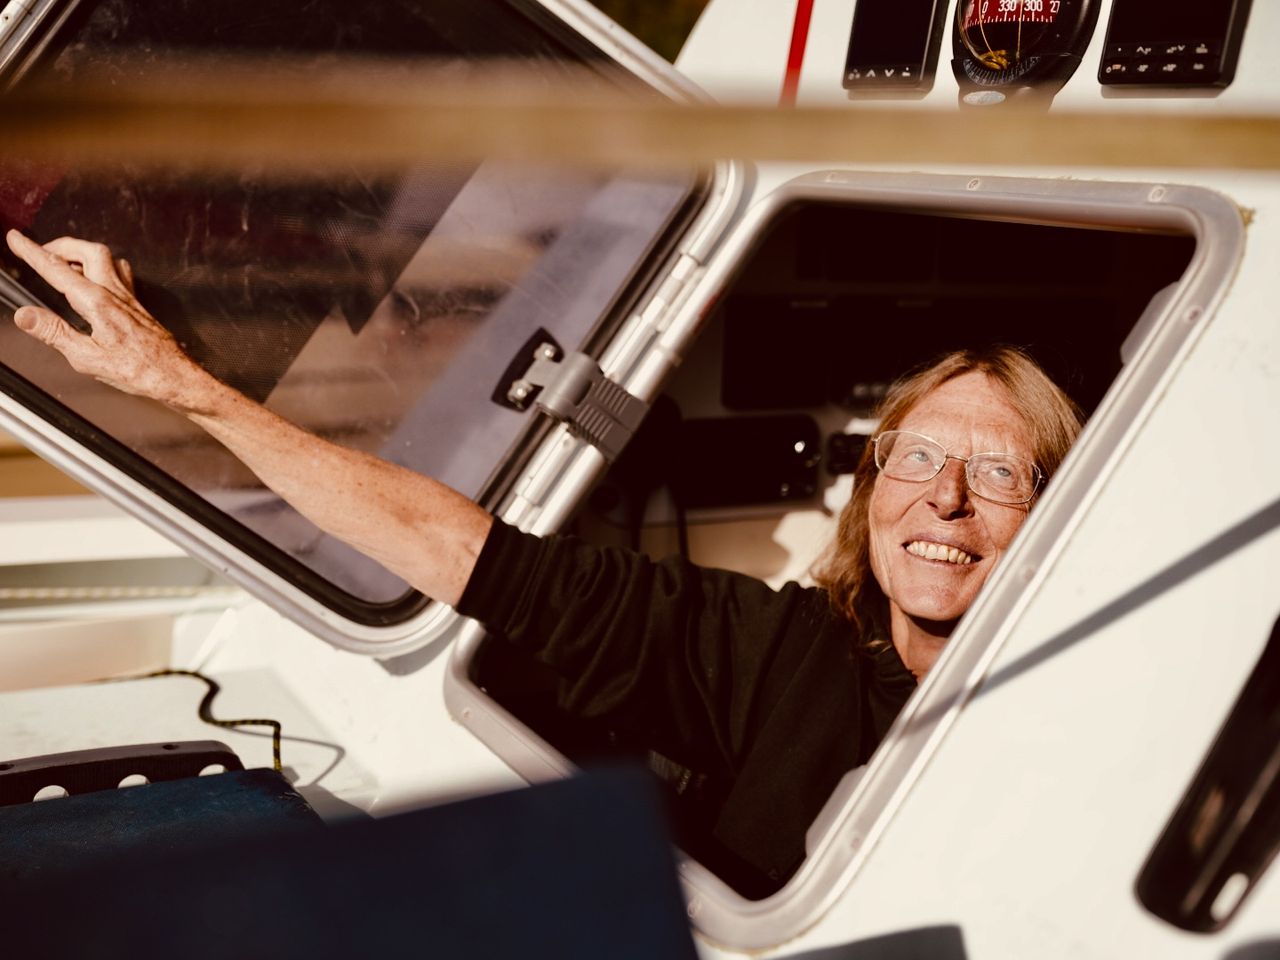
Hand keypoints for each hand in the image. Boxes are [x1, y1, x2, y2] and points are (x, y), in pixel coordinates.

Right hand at [5, 230, 213, 410]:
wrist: (175, 376)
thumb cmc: (138, 370)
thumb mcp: (86, 358)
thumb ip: (54, 333)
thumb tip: (25, 315)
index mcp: (97, 303)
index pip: (57, 270)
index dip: (32, 252)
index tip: (15, 239)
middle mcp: (115, 293)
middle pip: (88, 250)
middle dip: (60, 245)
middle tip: (40, 250)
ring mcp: (129, 297)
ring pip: (106, 258)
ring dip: (82, 253)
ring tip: (63, 261)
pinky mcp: (138, 305)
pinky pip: (120, 273)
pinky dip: (102, 267)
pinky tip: (96, 278)